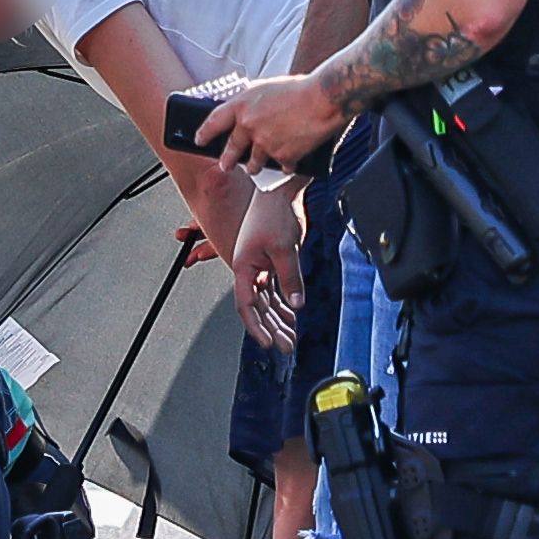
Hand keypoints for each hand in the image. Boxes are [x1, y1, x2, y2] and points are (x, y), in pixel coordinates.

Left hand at [197, 70, 347, 172]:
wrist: (324, 98)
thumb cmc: (300, 88)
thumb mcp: (266, 87)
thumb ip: (251, 101)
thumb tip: (244, 109)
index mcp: (241, 105)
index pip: (213, 122)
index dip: (204, 133)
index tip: (199, 141)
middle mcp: (248, 126)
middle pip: (231, 149)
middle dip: (226, 160)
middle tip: (224, 165)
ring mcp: (265, 143)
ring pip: (255, 162)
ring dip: (255, 166)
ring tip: (254, 168)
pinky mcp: (284, 155)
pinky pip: (282, 165)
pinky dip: (286, 165)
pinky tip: (288, 165)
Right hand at [228, 183, 304, 349]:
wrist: (278, 192)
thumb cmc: (273, 214)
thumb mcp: (284, 249)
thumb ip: (290, 277)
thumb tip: (295, 303)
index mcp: (243, 267)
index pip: (247, 305)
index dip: (256, 326)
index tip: (268, 343)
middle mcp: (248, 269)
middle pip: (257, 307)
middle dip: (271, 328)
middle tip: (285, 346)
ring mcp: (258, 266)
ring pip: (266, 300)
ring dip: (278, 319)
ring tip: (290, 337)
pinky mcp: (269, 262)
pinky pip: (274, 289)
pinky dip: (282, 303)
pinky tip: (291, 315)